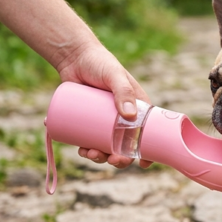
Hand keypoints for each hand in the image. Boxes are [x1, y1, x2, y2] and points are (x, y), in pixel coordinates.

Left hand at [56, 43, 152, 168]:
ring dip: (99, 157)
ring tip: (88, 153)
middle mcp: (123, 116)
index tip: (143, 164)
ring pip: (105, 145)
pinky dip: (84, 148)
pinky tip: (79, 150)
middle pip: (125, 145)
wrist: (74, 57)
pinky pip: (88, 138)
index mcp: (137, 107)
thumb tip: (129, 116)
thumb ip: (123, 91)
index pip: (148, 133)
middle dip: (119, 158)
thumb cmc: (99, 63)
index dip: (148, 151)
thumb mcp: (114, 75)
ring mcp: (103, 120)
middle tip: (110, 159)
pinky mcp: (87, 119)